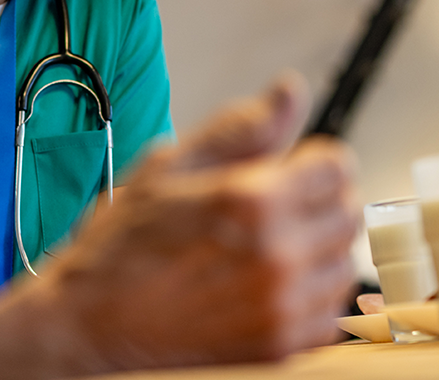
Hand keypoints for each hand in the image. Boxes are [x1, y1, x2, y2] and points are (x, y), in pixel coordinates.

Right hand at [33, 73, 359, 370]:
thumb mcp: (170, 167)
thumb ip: (240, 128)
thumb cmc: (122, 247)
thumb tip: (289, 91)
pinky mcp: (282, 347)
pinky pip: (329, 311)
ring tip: (264, 251)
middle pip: (347, 212)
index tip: (282, 173)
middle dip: (316, 203)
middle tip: (270, 212)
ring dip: (315, 251)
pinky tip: (264, 287)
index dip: (308, 162)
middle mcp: (277, 255)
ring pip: (343, 263)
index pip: (336, 165)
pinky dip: (307, 298)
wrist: (91, 324)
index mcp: (253, 200)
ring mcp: (282, 307)